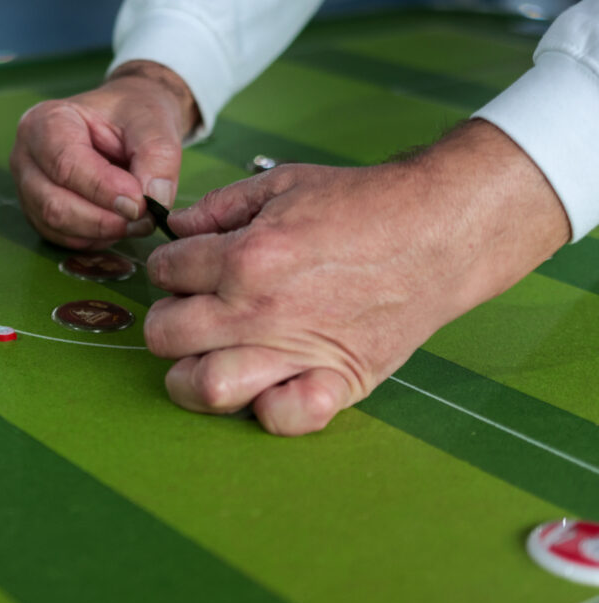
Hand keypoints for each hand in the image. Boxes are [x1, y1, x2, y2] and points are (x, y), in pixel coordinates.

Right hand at [10, 61, 199, 249]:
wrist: (129, 121)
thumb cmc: (133, 115)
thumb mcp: (154, 123)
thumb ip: (157, 157)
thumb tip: (153, 199)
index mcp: (46, 121)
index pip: (65, 164)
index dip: (103, 189)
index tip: (140, 202)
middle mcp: (27, 156)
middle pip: (54, 203)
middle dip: (103, 220)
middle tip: (144, 219)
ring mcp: (28, 188)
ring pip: (57, 226)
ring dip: (102, 232)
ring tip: (138, 221)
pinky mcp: (40, 213)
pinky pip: (63, 238)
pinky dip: (95, 239)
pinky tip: (119, 225)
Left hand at [145, 120, 569, 434]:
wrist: (437, 231)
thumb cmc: (361, 205)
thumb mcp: (282, 183)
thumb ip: (218, 206)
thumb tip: (175, 227)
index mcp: (245, 256)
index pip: (164, 272)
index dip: (168, 267)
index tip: (187, 269)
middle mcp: (261, 310)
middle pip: (165, 334)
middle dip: (168, 319)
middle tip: (192, 311)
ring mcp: (296, 351)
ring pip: (205, 387)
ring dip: (192, 375)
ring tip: (208, 358)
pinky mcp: (336, 381)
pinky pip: (281, 418)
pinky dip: (267, 408)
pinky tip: (267, 385)